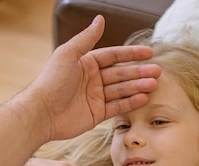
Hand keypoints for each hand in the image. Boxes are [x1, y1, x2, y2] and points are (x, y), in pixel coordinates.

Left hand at [25, 15, 160, 142]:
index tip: (149, 53)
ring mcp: (95, 97)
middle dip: (139, 72)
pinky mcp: (96, 114)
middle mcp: (92, 79)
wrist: (41, 113)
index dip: (131, 54)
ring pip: (121, 90)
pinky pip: (117, 107)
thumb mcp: (68, 54)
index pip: (114, 56)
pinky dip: (130, 103)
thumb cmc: (51, 82)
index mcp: (86, 63)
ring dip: (138, 87)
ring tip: (153, 84)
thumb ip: (86, 38)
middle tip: (157, 71)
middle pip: (121, 74)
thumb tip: (99, 19)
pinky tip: (143, 98)